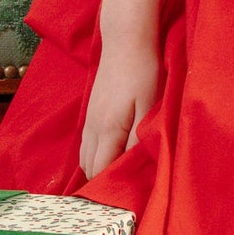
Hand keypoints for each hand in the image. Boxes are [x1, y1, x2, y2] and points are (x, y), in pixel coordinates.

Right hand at [79, 45, 160, 179]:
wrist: (125, 40)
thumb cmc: (143, 71)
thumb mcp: (148, 105)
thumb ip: (138, 137)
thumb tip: (130, 165)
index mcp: (107, 129)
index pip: (101, 170)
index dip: (110, 185)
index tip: (127, 194)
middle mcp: (92, 127)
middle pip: (89, 167)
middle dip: (102, 181)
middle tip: (124, 189)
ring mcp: (90, 118)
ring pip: (85, 156)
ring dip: (98, 167)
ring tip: (118, 175)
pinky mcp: (92, 111)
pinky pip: (87, 143)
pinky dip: (96, 154)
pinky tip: (112, 153)